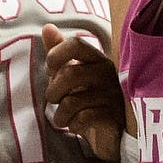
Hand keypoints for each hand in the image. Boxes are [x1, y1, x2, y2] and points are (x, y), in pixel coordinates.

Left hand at [42, 24, 123, 162]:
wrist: (112, 135)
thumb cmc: (89, 100)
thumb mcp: (72, 75)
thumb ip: (60, 53)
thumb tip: (47, 27)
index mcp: (97, 60)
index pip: (76, 44)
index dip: (57, 54)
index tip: (50, 69)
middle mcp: (107, 74)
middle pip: (70, 74)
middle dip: (53, 92)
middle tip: (55, 101)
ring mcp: (112, 95)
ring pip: (72, 101)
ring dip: (60, 115)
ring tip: (63, 119)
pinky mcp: (114, 117)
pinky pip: (83, 118)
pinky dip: (73, 125)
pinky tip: (77, 126)